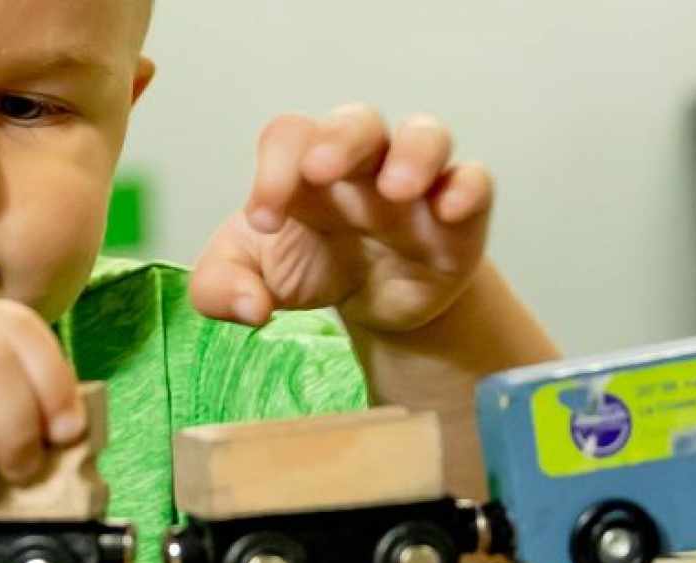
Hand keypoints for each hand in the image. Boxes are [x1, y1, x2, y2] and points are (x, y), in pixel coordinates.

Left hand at [189, 105, 494, 333]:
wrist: (376, 303)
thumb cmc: (312, 266)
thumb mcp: (252, 278)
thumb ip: (221, 289)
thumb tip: (249, 309)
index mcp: (304, 167)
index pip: (288, 137)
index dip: (273, 171)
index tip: (265, 222)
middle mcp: (362, 162)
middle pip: (357, 120)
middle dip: (339, 140)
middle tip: (320, 172)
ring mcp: (415, 182)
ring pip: (425, 135)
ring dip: (412, 154)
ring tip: (396, 190)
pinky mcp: (459, 215)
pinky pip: (474, 181)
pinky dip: (467, 188)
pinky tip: (448, 211)